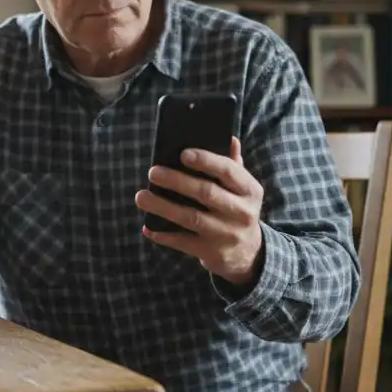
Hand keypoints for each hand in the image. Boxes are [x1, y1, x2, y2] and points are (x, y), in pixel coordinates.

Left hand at [134, 137, 264, 286]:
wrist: (249, 254)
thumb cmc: (237, 210)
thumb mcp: (243, 189)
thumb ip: (234, 164)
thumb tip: (228, 137)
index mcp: (250, 191)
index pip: (229, 171)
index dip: (206, 161)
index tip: (182, 154)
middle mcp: (242, 213)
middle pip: (206, 193)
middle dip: (177, 181)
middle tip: (153, 172)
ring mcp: (227, 234)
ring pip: (191, 218)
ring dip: (163, 207)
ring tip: (141, 197)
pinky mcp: (212, 252)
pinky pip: (183, 242)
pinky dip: (164, 235)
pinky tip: (148, 226)